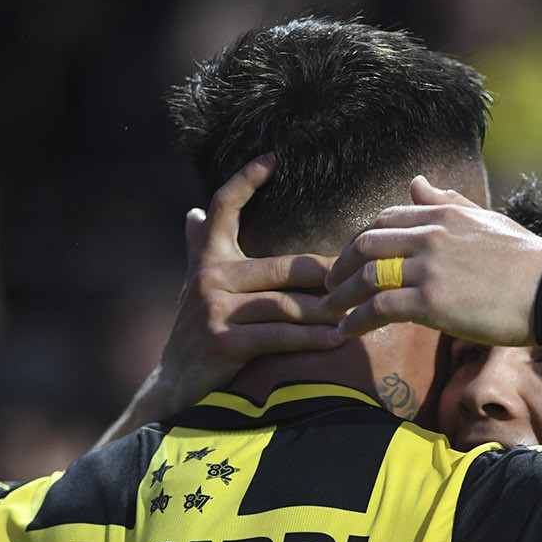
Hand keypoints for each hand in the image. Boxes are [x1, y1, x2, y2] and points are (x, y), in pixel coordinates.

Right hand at [96, 154, 339, 445]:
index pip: (223, 207)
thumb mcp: (196, 286)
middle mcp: (208, 276)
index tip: (272, 158)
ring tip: (360, 312)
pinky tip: (338, 339)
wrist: (175, 383)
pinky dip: (310, 339)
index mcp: (208, 257)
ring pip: (286, 303)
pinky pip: (278, 335)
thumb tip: (194, 213)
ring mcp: (213, 308)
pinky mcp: (222, 340)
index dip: (244, 180)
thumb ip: (199, 249)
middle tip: (366, 275)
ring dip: (327, 311)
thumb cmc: (198, 331)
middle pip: (283, 265)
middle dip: (328, 274)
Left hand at [320, 176, 541, 343]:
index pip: (386, 219)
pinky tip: (346, 332)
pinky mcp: (431, 302)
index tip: (350, 259)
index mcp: (444, 214)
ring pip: (367, 275)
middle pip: (366, 243)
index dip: (360, 240)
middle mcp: (430, 235)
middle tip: (329, 286)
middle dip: (340, 265)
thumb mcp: (487, 220)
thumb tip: (417, 182)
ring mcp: (429, 267)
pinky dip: (356, 321)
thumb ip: (449, 202)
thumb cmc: (528, 261)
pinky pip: (379, 308)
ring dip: (341, 296)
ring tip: (329, 314)